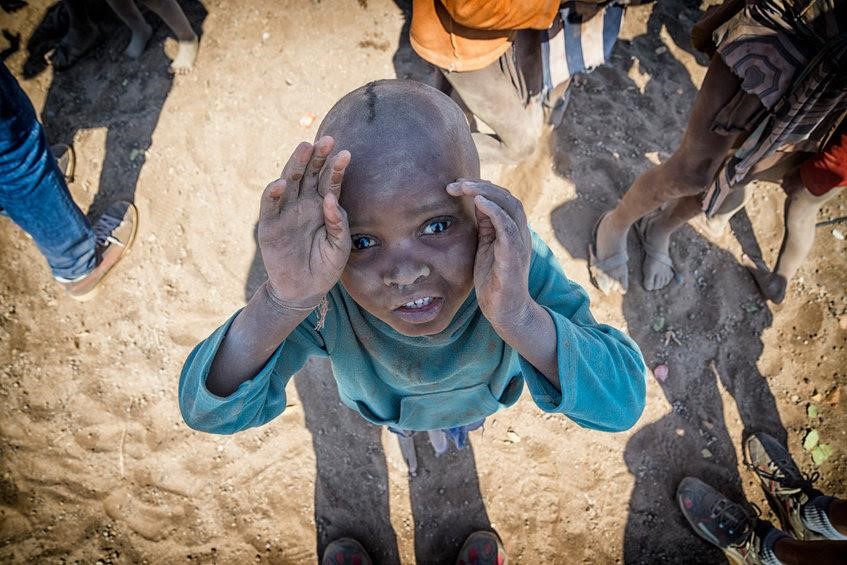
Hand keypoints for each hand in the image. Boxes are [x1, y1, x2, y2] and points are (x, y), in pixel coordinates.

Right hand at [259, 136, 351, 306]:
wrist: (305, 290)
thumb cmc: (326, 266)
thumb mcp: (339, 246)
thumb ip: (338, 223)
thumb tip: (330, 198)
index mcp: (323, 205)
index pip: (330, 181)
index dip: (336, 167)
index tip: (346, 153)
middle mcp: (304, 203)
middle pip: (310, 174)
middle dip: (317, 156)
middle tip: (326, 140)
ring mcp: (286, 211)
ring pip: (290, 182)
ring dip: (296, 165)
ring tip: (304, 148)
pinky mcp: (270, 225)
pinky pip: (270, 205)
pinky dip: (274, 193)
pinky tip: (282, 182)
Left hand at [446, 179, 532, 329]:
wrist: (505, 311)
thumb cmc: (494, 280)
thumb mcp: (486, 246)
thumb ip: (485, 225)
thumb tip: (476, 201)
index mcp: (513, 230)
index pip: (502, 199)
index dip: (482, 187)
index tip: (458, 184)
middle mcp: (520, 234)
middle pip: (507, 198)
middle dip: (482, 186)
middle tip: (457, 183)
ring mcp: (519, 245)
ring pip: (510, 208)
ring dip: (487, 193)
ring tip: (465, 186)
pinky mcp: (513, 258)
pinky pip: (508, 229)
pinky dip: (495, 212)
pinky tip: (480, 203)